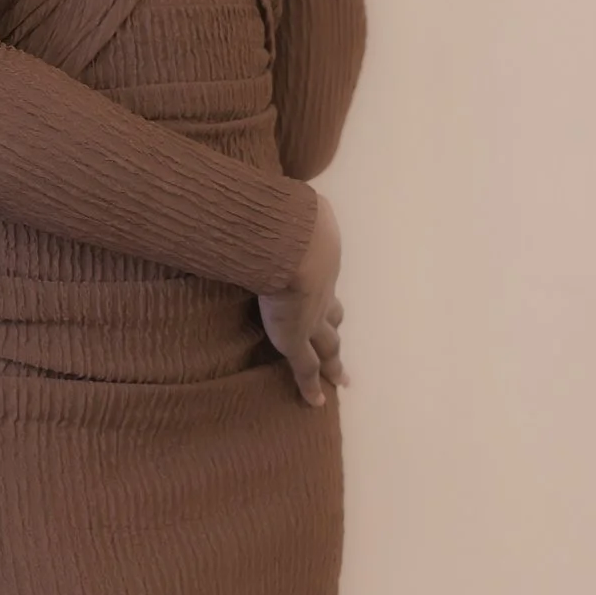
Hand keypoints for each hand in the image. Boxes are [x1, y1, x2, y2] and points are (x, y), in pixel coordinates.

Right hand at [258, 190, 345, 408]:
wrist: (295, 244)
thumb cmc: (282, 223)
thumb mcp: (277, 211)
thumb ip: (266, 207)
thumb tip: (251, 191)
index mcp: (316, 265)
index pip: (321, 286)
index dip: (323, 297)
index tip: (328, 308)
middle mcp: (320, 293)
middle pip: (333, 319)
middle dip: (337, 335)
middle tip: (344, 350)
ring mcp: (311, 318)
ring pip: (327, 346)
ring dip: (333, 362)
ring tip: (340, 379)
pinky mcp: (296, 339)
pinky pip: (306, 369)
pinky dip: (310, 386)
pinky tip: (315, 403)